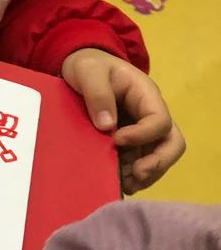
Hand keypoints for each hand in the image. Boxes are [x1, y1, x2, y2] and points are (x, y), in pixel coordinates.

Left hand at [61, 49, 185, 192]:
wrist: (79, 68)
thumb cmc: (87, 66)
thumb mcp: (88, 71)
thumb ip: (98, 94)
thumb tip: (107, 126)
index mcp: (146, 94)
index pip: (159, 120)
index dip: (143, 134)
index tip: (117, 139)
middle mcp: (150, 114)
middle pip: (171, 142)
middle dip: (158, 162)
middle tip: (136, 174)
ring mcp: (142, 130)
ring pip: (157, 157)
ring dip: (145, 174)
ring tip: (124, 184)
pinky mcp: (130, 142)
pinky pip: (140, 161)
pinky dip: (132, 175)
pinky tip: (118, 182)